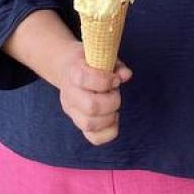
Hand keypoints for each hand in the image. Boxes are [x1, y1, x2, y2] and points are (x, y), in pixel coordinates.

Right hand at [1, 10, 134, 144]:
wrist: (67, 68)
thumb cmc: (89, 62)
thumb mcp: (100, 55)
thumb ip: (115, 65)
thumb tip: (126, 75)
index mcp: (73, 73)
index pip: (84, 79)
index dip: (105, 80)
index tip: (115, 79)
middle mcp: (69, 95)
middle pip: (91, 106)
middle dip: (112, 101)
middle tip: (114, 92)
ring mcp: (72, 112)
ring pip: (90, 124)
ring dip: (110, 116)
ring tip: (113, 105)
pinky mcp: (79, 124)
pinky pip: (94, 138)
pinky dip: (109, 132)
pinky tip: (113, 118)